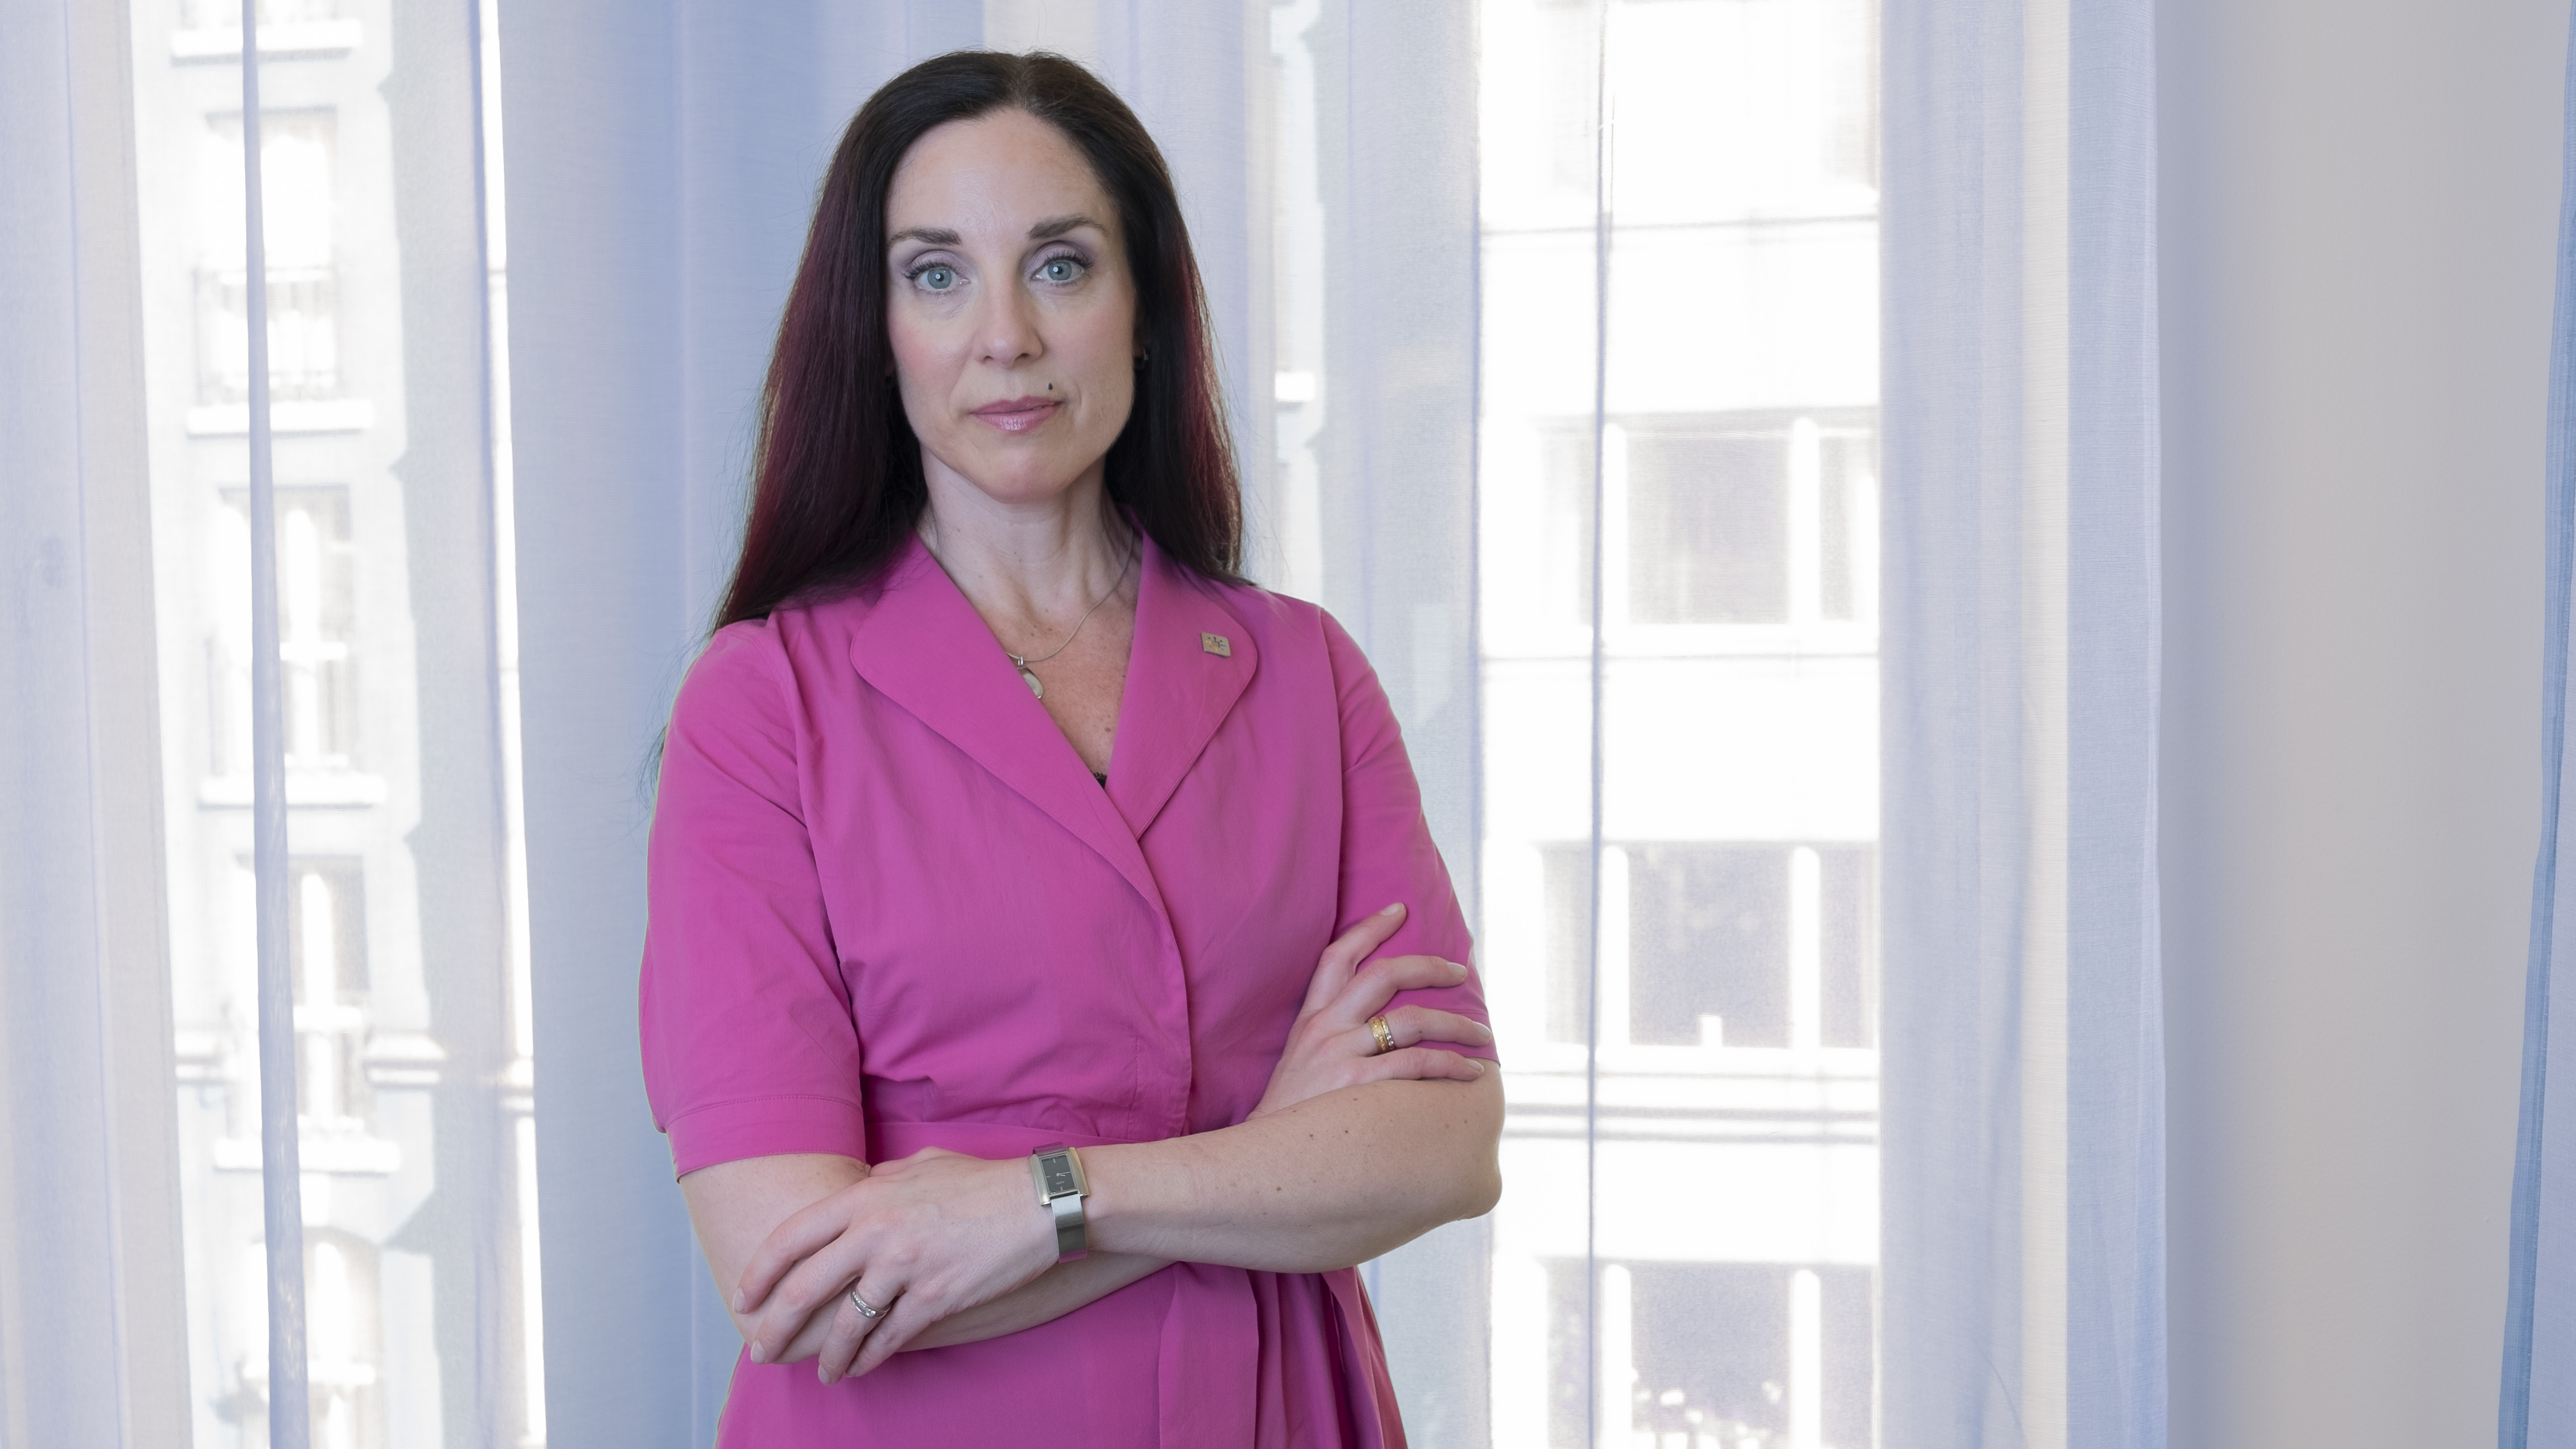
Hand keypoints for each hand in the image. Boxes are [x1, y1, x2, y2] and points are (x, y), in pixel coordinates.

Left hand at [732, 1146, 1058, 1383]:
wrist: (1039, 1203)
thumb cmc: (982, 1181)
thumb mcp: (922, 1164)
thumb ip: (882, 1180)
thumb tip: (861, 1189)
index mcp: (867, 1196)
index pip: (792, 1237)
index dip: (760, 1271)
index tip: (745, 1296)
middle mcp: (877, 1232)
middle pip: (805, 1288)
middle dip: (775, 1326)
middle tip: (762, 1349)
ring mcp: (905, 1267)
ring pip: (846, 1324)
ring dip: (827, 1355)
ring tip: (822, 1372)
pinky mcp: (935, 1298)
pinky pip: (889, 1337)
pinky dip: (870, 1357)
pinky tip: (861, 1367)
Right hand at [1249, 902, 1492, 1120]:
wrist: (1261, 1158)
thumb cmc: (1292, 1113)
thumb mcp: (1300, 1060)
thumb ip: (1331, 1036)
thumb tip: (1378, 1027)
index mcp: (1311, 1018)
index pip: (1337, 956)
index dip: (1370, 927)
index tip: (1400, 908)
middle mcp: (1325, 1029)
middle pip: (1383, 975)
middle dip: (1429, 966)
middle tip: (1460, 971)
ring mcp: (1339, 1056)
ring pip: (1410, 1020)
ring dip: (1455, 1024)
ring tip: (1482, 1034)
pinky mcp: (1355, 1087)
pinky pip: (1415, 1064)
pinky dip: (1450, 1065)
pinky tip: (1471, 1071)